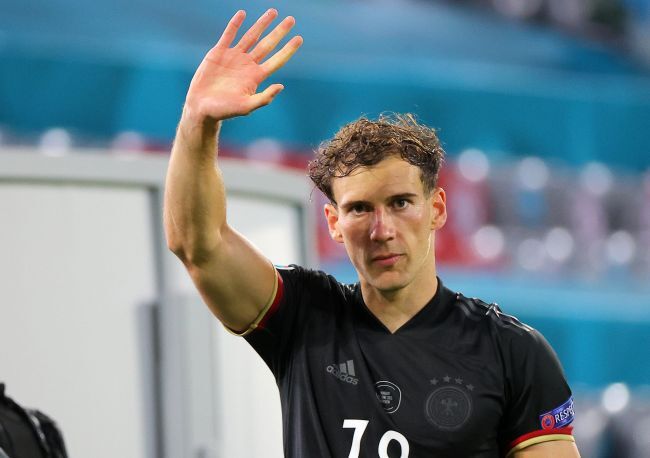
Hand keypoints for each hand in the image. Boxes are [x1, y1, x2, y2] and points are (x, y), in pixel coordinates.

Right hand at [183, 9, 302, 124]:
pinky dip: (235, 24)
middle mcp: (247, 64)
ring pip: (251, 36)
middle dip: (279, 32)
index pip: (276, 60)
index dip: (288, 49)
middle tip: (291, 20)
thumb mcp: (246, 107)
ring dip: (262, 24)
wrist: (202, 107)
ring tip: (273, 11)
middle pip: (267, 44)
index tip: (299, 38)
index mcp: (256, 76)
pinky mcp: (218, 53)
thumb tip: (281, 86)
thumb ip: (264, 98)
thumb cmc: (224, 111)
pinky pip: (229, 35)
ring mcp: (234, 57)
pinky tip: (242, 14)